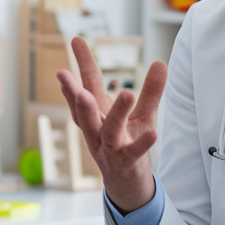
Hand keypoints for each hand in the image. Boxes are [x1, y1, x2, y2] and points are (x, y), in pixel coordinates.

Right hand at [57, 36, 167, 212]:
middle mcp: (98, 130)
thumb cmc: (129, 143)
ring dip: (114, 113)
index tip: (77, 40)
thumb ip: (151, 90)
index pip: (88, 85)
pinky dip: (142, 143)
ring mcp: (109, 148)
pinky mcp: (126, 163)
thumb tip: (161, 62)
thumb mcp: (142, 114)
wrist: (127, 184)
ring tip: (126, 94)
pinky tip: (153, 133)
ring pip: (107, 131)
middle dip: (75, 93)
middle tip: (64, 74)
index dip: (82, 64)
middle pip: (85, 110)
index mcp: (99, 114)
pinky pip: (134, 153)